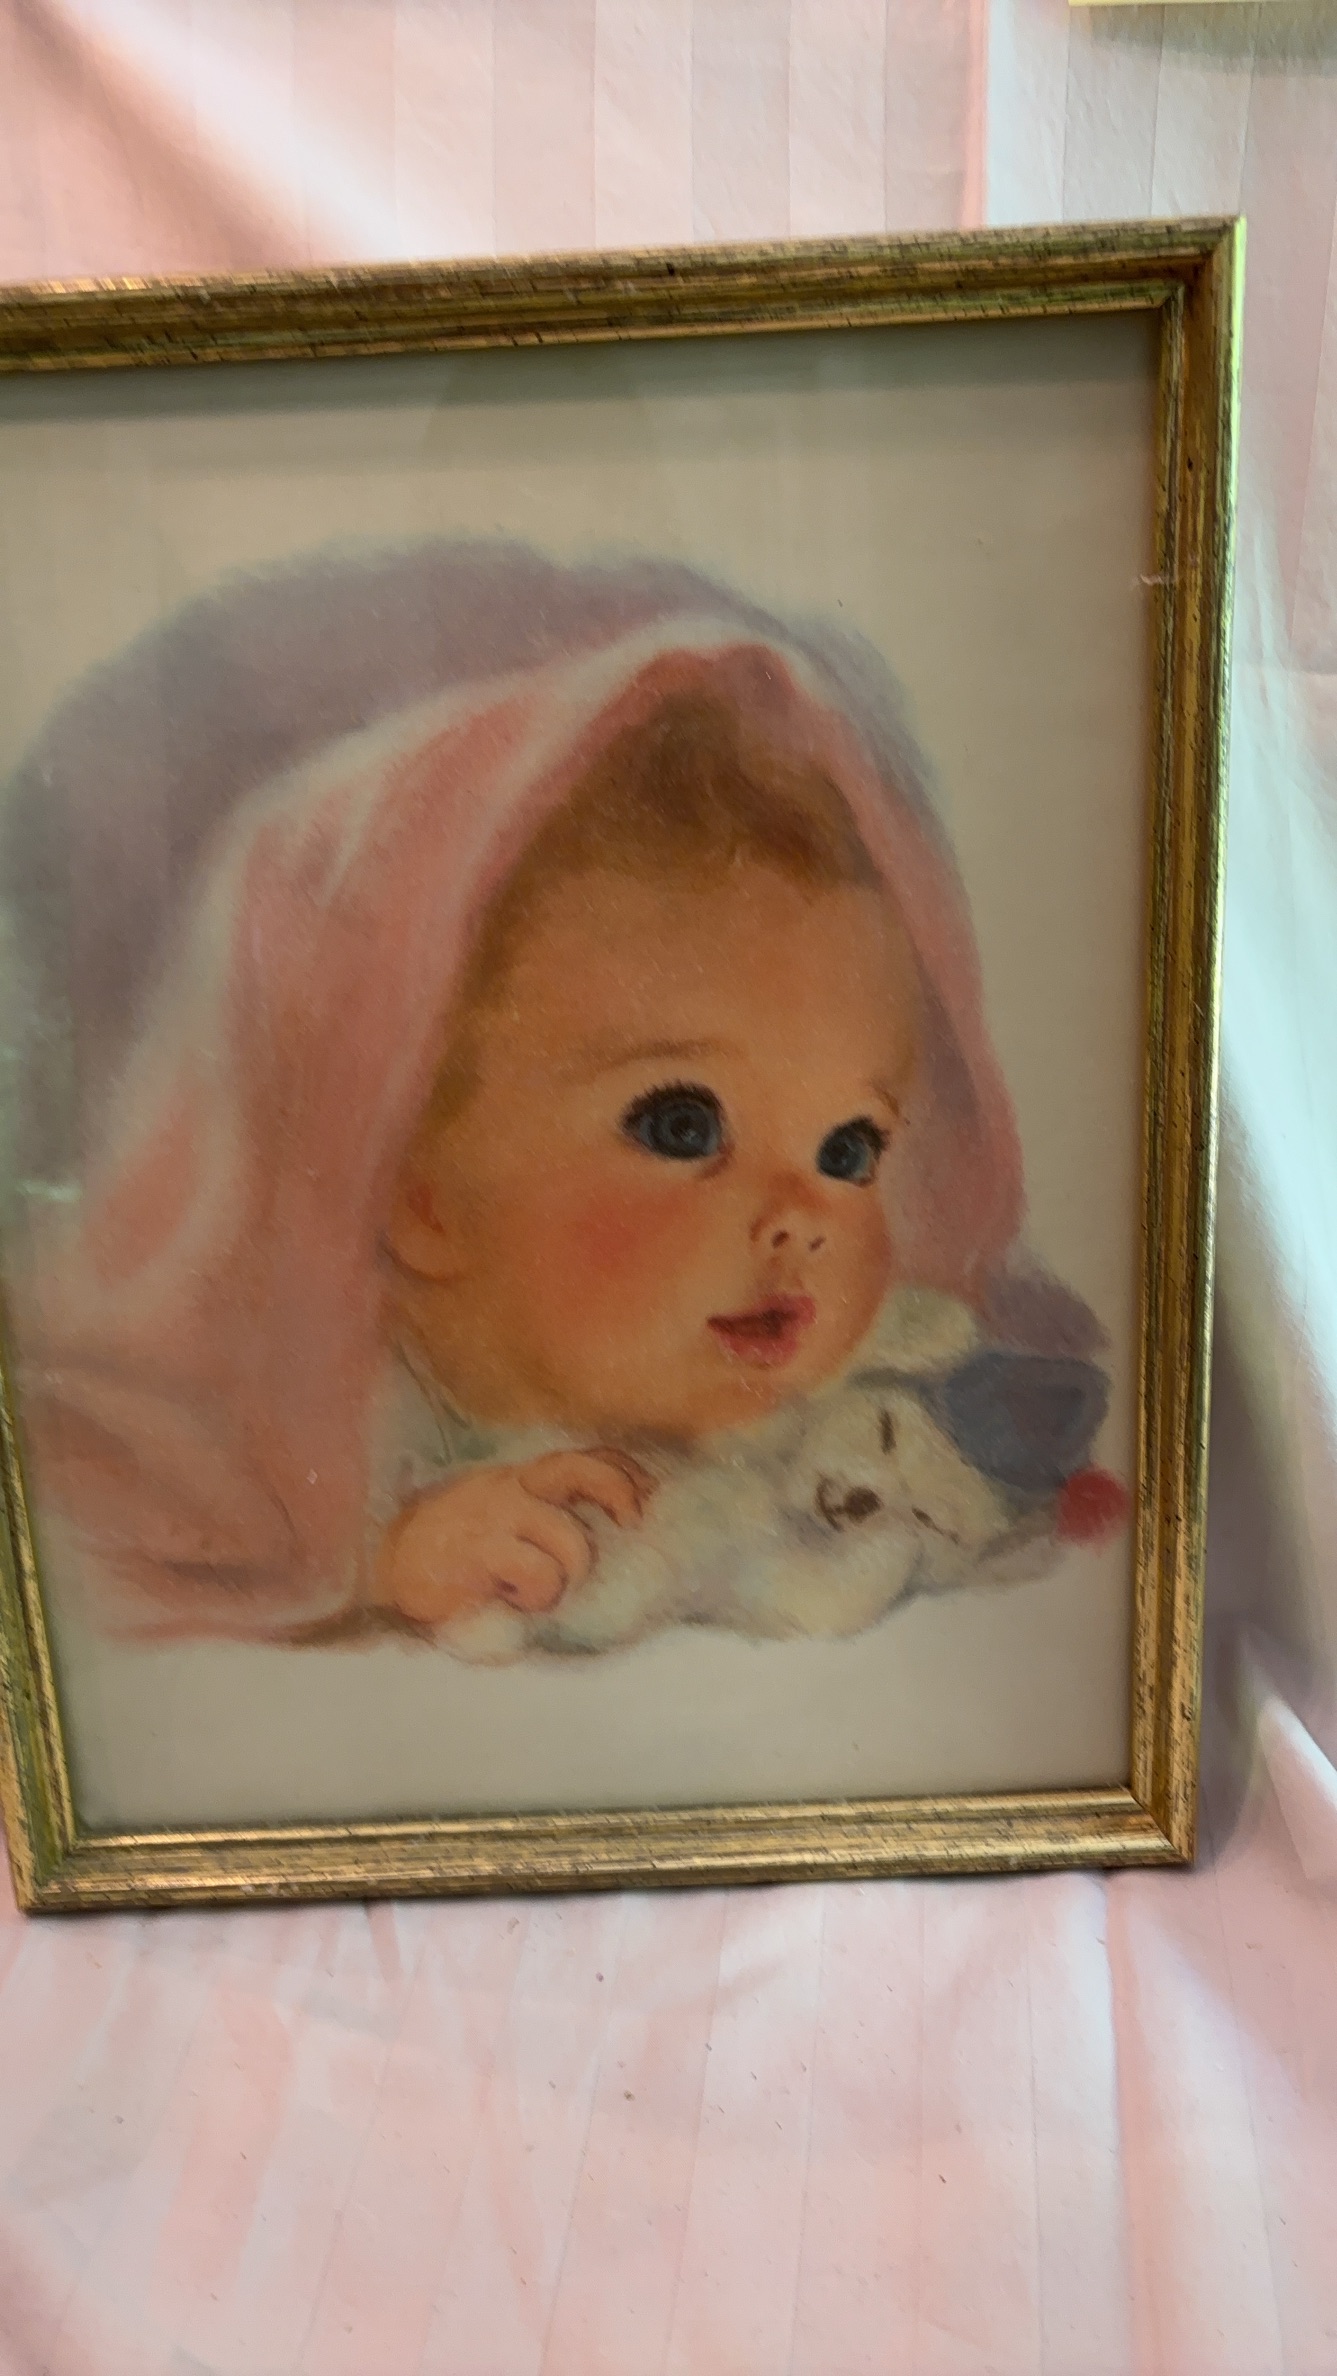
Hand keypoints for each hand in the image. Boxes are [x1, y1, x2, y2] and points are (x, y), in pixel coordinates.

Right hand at [373, 1449, 654, 1629]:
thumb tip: (605, 1541)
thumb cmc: (446, 1557)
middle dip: (619, 1493)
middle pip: (582, 1470)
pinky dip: (536, 1595)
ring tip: (537, 1592)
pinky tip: (510, 1600)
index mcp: (515, 1482)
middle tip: (632, 1524)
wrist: (378, 1569)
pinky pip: (538, 1573)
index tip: (648, 1495)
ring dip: (567, 1575)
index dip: (623, 1472)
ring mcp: (494, 1516)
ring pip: (570, 1540)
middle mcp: (508, 1489)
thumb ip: (535, 1523)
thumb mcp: (493, 1525)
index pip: (580, 1458)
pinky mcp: (480, 1550)